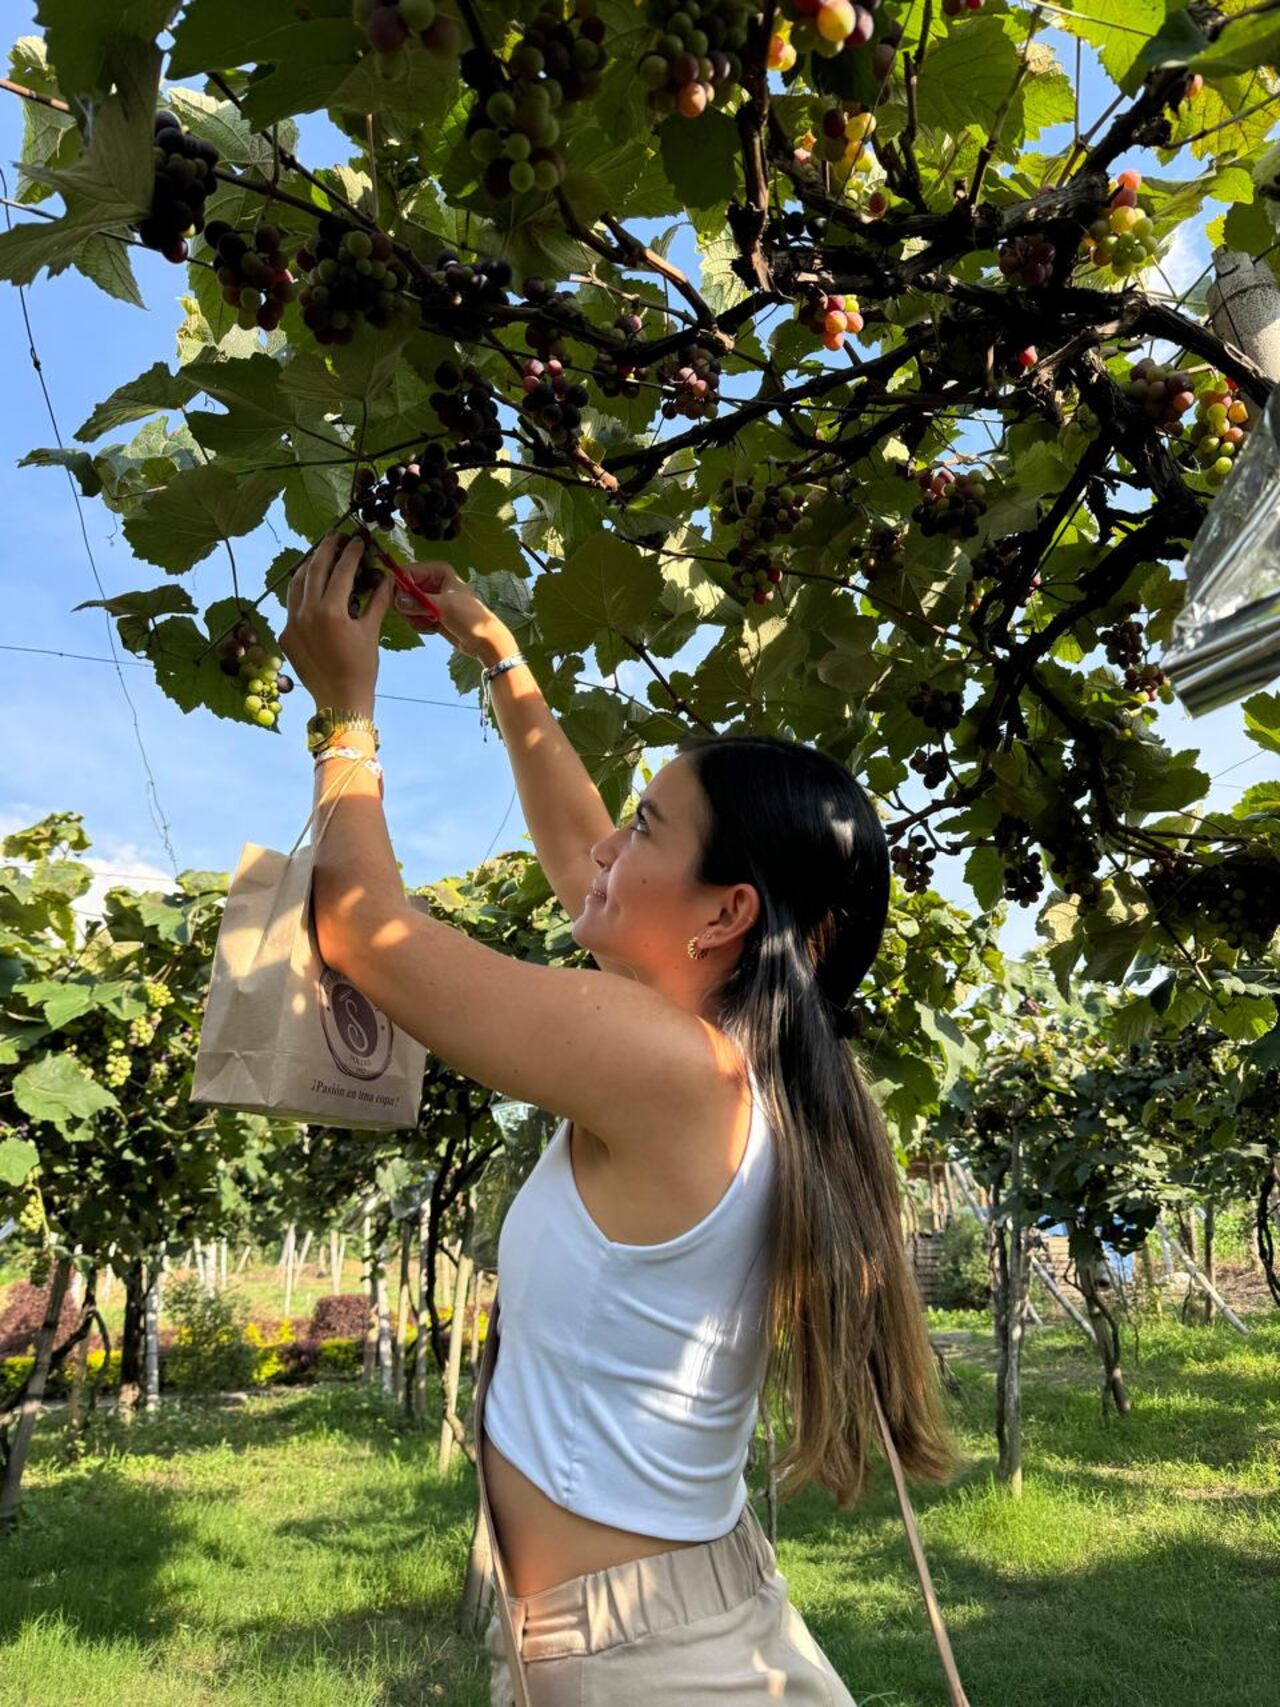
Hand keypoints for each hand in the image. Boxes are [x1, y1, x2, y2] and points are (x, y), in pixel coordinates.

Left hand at [280, 531, 395, 711]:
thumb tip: (386, 576)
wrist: (339, 700)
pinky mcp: (286, 634)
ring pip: (296, 583)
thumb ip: (376, 600)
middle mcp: (306, 612)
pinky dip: (301, 590)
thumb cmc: (362, 668)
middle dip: (326, 549)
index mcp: (331, 611)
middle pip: (314, 569)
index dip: (351, 551)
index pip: (341, 570)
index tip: (358, 539)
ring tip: (320, 555)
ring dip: (308, 565)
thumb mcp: (371, 632)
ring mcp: (292, 623)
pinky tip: (311, 586)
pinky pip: (292, 604)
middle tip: (337, 537)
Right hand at [391, 560, 509, 661]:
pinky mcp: (430, 614)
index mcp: (438, 571)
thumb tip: (397, 600)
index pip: (408, 572)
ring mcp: (431, 599)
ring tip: (431, 622)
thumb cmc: (470, 618)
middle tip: (419, 615)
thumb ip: (419, 602)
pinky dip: (420, 624)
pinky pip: (414, 617)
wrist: (484, 640)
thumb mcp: (443, 607)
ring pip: (407, 605)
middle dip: (408, 606)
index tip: (397, 601)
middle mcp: (433, 582)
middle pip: (404, 590)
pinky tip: (433, 628)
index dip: (400, 586)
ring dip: (415, 617)